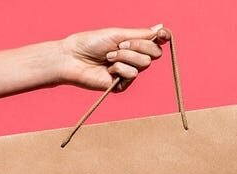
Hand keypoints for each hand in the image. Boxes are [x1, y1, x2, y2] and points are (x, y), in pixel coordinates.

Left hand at [56, 25, 170, 91]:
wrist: (73, 58)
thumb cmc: (91, 43)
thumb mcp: (117, 34)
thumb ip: (140, 33)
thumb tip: (161, 27)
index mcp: (134, 44)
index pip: (156, 42)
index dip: (163, 37)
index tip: (162, 34)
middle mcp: (134, 58)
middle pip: (155, 53)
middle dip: (139, 46)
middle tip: (120, 44)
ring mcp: (130, 72)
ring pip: (145, 63)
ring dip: (125, 56)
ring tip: (108, 56)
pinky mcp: (123, 84)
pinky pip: (133, 74)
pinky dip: (119, 68)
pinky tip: (108, 68)